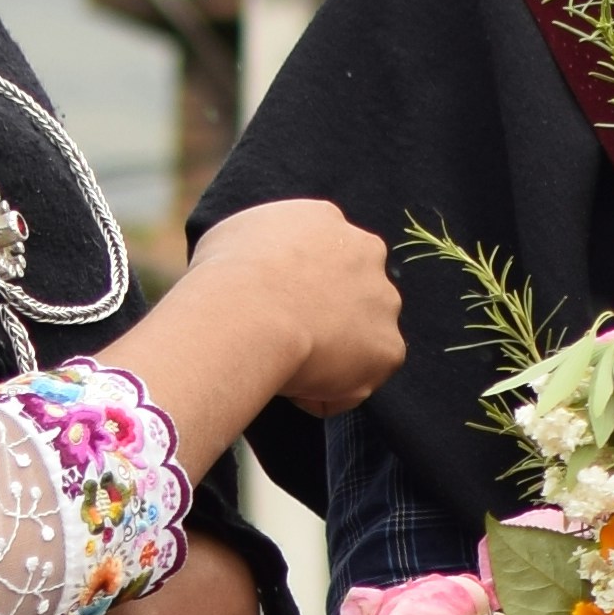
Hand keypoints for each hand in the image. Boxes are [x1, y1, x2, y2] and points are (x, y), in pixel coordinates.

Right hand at [126, 198, 409, 464]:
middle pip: (352, 290)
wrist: (247, 312)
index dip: (301, 285)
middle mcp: (365, 252)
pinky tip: (294, 388)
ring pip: (359, 338)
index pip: (323, 253)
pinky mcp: (389, 349)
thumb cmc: (224, 276)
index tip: (277, 306)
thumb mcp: (229, 238)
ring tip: (285, 368)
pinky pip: (356, 382)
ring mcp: (383, 301)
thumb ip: (255, 248)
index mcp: (325, 220)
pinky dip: (328, 394)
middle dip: (327, 315)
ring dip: (331, 357)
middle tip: (284, 340)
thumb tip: (249, 266)